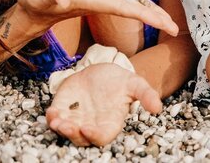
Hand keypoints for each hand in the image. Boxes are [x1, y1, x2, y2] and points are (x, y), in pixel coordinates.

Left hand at [17, 0, 178, 35]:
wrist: (31, 1)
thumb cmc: (31, 1)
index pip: (120, 4)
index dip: (142, 13)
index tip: (161, 21)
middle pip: (133, 1)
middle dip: (155, 13)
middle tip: (175, 28)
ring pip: (134, 2)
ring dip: (153, 12)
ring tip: (171, 25)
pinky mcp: (103, 1)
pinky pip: (128, 6)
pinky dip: (143, 12)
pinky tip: (154, 19)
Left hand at [46, 62, 161, 145]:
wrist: (103, 70)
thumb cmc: (120, 81)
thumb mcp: (135, 84)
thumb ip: (146, 95)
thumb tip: (158, 108)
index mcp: (109, 123)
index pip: (101, 137)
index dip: (94, 136)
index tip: (88, 129)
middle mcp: (91, 124)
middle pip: (80, 139)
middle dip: (72, 134)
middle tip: (67, 126)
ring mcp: (75, 118)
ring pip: (65, 131)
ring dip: (60, 128)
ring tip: (57, 121)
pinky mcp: (63, 108)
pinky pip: (55, 118)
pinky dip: (51, 118)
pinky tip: (51, 112)